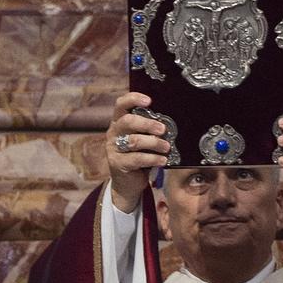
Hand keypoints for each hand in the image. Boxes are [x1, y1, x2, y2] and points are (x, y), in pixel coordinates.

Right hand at [105, 92, 169, 211]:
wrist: (128, 183)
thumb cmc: (138, 157)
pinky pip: (136, 158)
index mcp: (119, 122)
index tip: (148, 100)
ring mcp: (113, 148)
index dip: (133, 99)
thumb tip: (168, 125)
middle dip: (148, 124)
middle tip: (162, 129)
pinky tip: (162, 160)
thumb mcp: (144, 141)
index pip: (121, 104)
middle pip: (128, 121)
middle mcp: (114, 132)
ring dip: (154, 143)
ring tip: (166, 147)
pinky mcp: (117, 163)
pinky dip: (152, 158)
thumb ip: (149, 131)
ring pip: (134, 141)